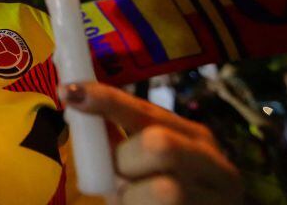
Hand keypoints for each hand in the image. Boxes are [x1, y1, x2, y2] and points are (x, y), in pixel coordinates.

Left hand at [60, 82, 241, 204]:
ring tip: (134, 202)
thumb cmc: (157, 201)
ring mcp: (216, 200)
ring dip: (133, 199)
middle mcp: (215, 165)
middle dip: (125, 160)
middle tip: (116, 178)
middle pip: (160, 144)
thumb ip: (115, 137)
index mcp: (194, 138)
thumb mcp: (139, 166)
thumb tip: (74, 97)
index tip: (70, 92)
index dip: (106, 100)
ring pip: (165, 190)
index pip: (146, 110)